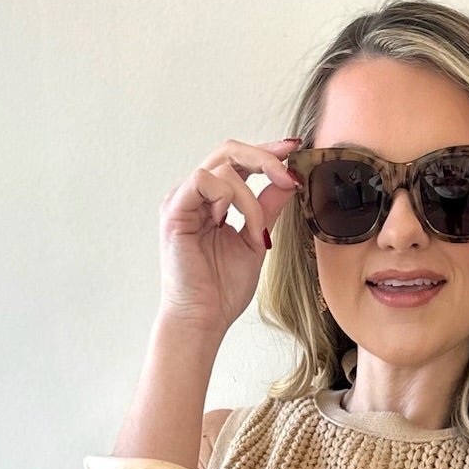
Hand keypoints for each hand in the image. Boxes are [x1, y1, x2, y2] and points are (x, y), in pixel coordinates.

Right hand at [158, 135, 301, 336]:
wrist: (203, 319)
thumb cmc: (222, 290)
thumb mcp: (256, 240)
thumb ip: (268, 208)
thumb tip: (289, 180)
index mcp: (212, 201)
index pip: (238, 161)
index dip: (266, 151)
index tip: (293, 149)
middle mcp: (195, 196)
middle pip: (229, 151)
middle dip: (264, 159)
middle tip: (288, 178)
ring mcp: (182, 200)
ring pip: (224, 168)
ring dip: (250, 201)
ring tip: (255, 235)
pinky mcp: (174, 210)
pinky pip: (204, 181)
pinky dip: (227, 199)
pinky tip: (228, 224)